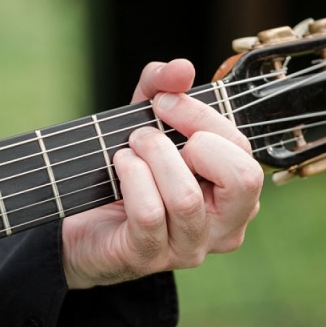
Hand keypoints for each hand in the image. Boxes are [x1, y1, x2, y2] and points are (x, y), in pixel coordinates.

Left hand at [61, 59, 263, 288]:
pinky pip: (148, 214)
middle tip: (153, 130)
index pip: (243, 151)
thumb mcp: (146, 121)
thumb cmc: (129, 172)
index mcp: (236, 195)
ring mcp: (188, 248)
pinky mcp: (148, 257)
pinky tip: (120, 165)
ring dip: (153, 156)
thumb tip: (181, 69)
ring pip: (186, 197)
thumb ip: (163, 87)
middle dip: (193, 137)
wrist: (83, 222)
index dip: (202, 116)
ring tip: (130, 147)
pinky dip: (131, 178)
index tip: (164, 101)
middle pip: (241, 178)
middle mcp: (223, 227)